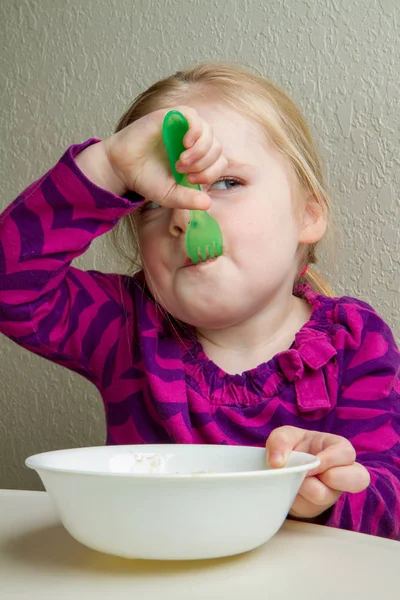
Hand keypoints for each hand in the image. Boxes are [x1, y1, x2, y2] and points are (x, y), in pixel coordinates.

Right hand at [76, 106, 226, 209]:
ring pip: (208, 132)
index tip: (192, 180)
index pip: (219, 162)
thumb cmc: (147, 179)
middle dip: (204, 164)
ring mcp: (183, 127)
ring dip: (200, 150)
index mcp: (198, 159)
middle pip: (216, 147)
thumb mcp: (170, 195)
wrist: (122, 168)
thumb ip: (188, 200)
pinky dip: (195, 130)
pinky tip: (185, 144)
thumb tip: (208, 204)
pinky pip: (193, 116)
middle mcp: (193, 142)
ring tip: (181, 162)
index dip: (211, 173)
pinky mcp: (171, 116)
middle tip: (183, 171)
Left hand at [266, 426, 369, 519]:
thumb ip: (280, 441)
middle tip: (310, 474)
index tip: (310, 464)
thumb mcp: (284, 436)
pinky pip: (310, 508)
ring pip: (328, 497)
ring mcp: (333, 491)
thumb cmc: (292, 446)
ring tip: (296, 479)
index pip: (346, 453)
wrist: (282, 468)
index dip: (329, 460)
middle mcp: (342, 471)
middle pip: (359, 480)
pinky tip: (292, 490)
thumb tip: (277, 462)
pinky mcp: (319, 507)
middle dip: (334, 479)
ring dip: (306, 488)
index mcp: (337, 448)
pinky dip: (296, 500)